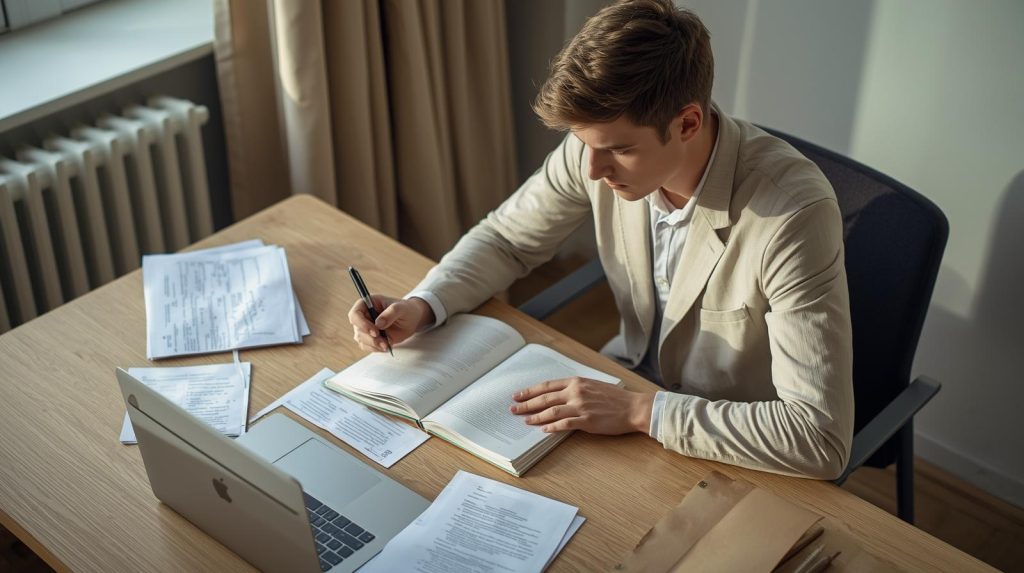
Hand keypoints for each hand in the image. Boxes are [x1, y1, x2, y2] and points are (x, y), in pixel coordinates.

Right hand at [348, 295, 434, 352]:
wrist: (411, 320)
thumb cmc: (406, 310)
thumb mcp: (401, 308)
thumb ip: (390, 313)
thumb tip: (378, 323)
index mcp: (368, 303)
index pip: (355, 314)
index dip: (361, 324)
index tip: (375, 331)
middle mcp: (364, 315)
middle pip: (357, 329)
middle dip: (370, 338)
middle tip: (384, 341)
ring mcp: (365, 327)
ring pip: (361, 339)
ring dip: (373, 344)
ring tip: (387, 345)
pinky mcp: (370, 337)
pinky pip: (366, 346)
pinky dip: (375, 348)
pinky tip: (386, 346)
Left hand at [509, 377, 654, 434]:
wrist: (634, 407)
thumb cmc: (615, 397)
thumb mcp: (593, 386)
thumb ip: (575, 389)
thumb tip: (558, 396)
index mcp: (576, 382)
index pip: (547, 386)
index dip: (530, 391)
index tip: (518, 395)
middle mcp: (576, 392)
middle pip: (544, 398)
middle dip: (526, 404)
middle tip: (513, 409)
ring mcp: (580, 406)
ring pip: (551, 411)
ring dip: (535, 416)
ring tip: (525, 421)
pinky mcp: (586, 420)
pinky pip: (564, 424)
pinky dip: (552, 427)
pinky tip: (543, 430)